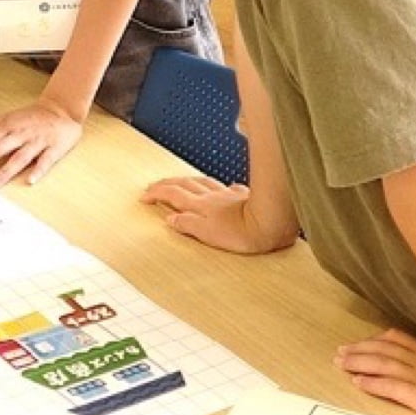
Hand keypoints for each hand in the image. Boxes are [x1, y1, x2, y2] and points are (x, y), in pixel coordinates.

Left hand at [0, 97, 83, 188]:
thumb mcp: (7, 118)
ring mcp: (37, 140)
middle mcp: (20, 133)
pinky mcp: (54, 147)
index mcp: (7, 126)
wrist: (62, 109)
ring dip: (5, 171)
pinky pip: (45, 160)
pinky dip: (38, 170)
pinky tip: (30, 180)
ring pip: (19, 157)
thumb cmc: (31, 117)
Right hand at [140, 175, 289, 253]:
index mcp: (201, 206)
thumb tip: (171, 219)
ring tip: (179, 181)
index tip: (144, 195)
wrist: (271, 223)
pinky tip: (222, 188)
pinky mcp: (244, 196)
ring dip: (187, 180)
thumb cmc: (243, 233)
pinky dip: (217, 186)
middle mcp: (212, 197)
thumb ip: (188, 224)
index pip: (173, 195)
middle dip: (167, 183)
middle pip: (184, 184)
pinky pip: (225, 187)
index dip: (157, 193)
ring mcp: (228, 195)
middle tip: (155, 185)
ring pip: (202, 182)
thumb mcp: (208, 234)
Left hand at [337, 328, 415, 414]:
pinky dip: (372, 383)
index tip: (361, 340)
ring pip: (381, 364)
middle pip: (382, 349)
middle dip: (359, 349)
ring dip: (358, 363)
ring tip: (341, 363)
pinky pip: (390, 387)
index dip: (375, 339)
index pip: (396, 340)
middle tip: (339, 351)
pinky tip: (358, 382)